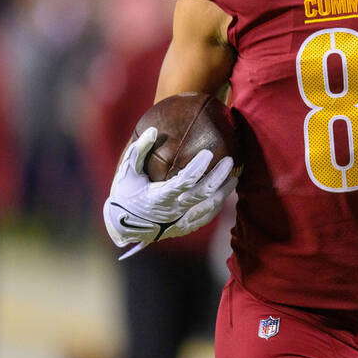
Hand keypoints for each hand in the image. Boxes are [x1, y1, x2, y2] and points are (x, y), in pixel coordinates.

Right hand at [103, 127, 236, 258]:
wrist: (123, 227)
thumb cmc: (126, 194)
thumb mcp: (127, 172)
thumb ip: (139, 150)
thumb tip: (153, 130)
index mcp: (158, 197)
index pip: (183, 182)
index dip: (198, 168)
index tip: (208, 153)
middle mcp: (172, 211)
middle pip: (203, 194)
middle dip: (219, 176)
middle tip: (230, 160)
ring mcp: (180, 221)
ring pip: (210, 207)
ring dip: (224, 190)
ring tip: (234, 175)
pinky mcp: (185, 227)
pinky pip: (207, 217)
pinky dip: (218, 203)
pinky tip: (225, 191)